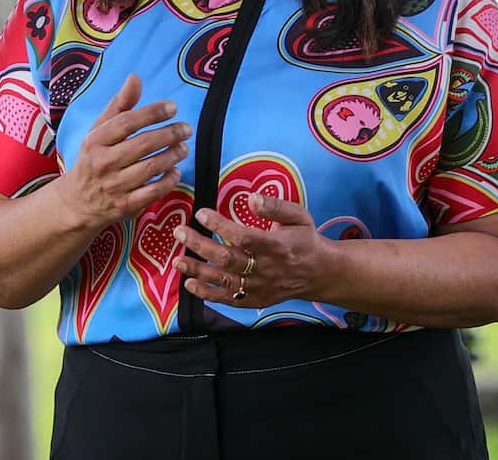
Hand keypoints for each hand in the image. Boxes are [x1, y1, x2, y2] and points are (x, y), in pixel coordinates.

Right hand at [56, 74, 191, 229]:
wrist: (77, 203)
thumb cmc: (93, 159)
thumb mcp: (99, 131)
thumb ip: (120, 105)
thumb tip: (135, 78)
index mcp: (95, 141)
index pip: (126, 122)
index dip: (152, 113)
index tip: (172, 107)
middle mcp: (103, 163)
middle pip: (143, 144)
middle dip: (170, 134)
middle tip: (186, 129)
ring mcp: (114, 186)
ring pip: (150, 168)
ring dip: (172, 155)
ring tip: (184, 147)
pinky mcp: (125, 206)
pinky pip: (153, 192)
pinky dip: (169, 180)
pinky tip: (176, 171)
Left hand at [173, 193, 330, 307]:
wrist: (320, 274)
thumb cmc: (306, 240)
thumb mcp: (299, 216)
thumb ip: (276, 206)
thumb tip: (251, 197)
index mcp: (276, 245)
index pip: (243, 236)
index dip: (220, 226)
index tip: (202, 213)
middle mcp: (265, 268)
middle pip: (227, 259)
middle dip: (200, 245)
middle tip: (180, 232)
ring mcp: (259, 286)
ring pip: (223, 280)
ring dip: (198, 270)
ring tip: (178, 260)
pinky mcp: (255, 299)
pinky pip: (228, 299)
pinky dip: (208, 294)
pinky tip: (190, 284)